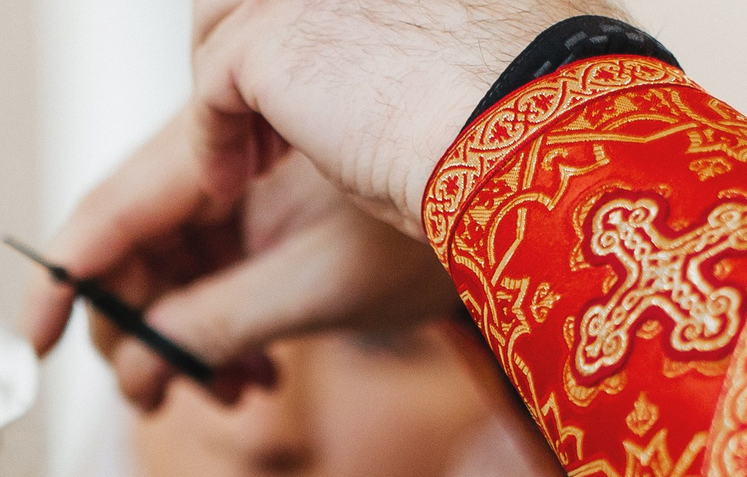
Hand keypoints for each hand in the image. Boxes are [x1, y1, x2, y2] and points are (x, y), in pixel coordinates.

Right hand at [23, 135, 463, 409]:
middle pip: (139, 243)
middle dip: (139, 329)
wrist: (542, 187)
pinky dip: (225, 323)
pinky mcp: (286, 207)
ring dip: (186, 337)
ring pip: (180, 261)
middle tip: (156, 397)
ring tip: (228, 395)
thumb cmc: (452, 216)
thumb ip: (216, 322)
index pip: (111, 213)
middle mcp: (233, 150)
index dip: (65, 281)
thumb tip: (142, 367)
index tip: (35, 341)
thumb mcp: (318, 289)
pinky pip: (224, 263)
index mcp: (228, 143)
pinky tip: (254, 374)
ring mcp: (259, 179)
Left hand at [185, 0, 587, 221]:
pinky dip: (213, 141)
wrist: (529, 129)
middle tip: (266, 119)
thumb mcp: (492, 30)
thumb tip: (427, 49)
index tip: (311, 78)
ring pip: (221, 23)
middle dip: (249, 46)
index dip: (301, 21)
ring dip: (230, 93)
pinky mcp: (270, 40)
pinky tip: (234, 184)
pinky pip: (209, 87)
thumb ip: (436, 23)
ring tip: (251, 159)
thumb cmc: (537, 98)